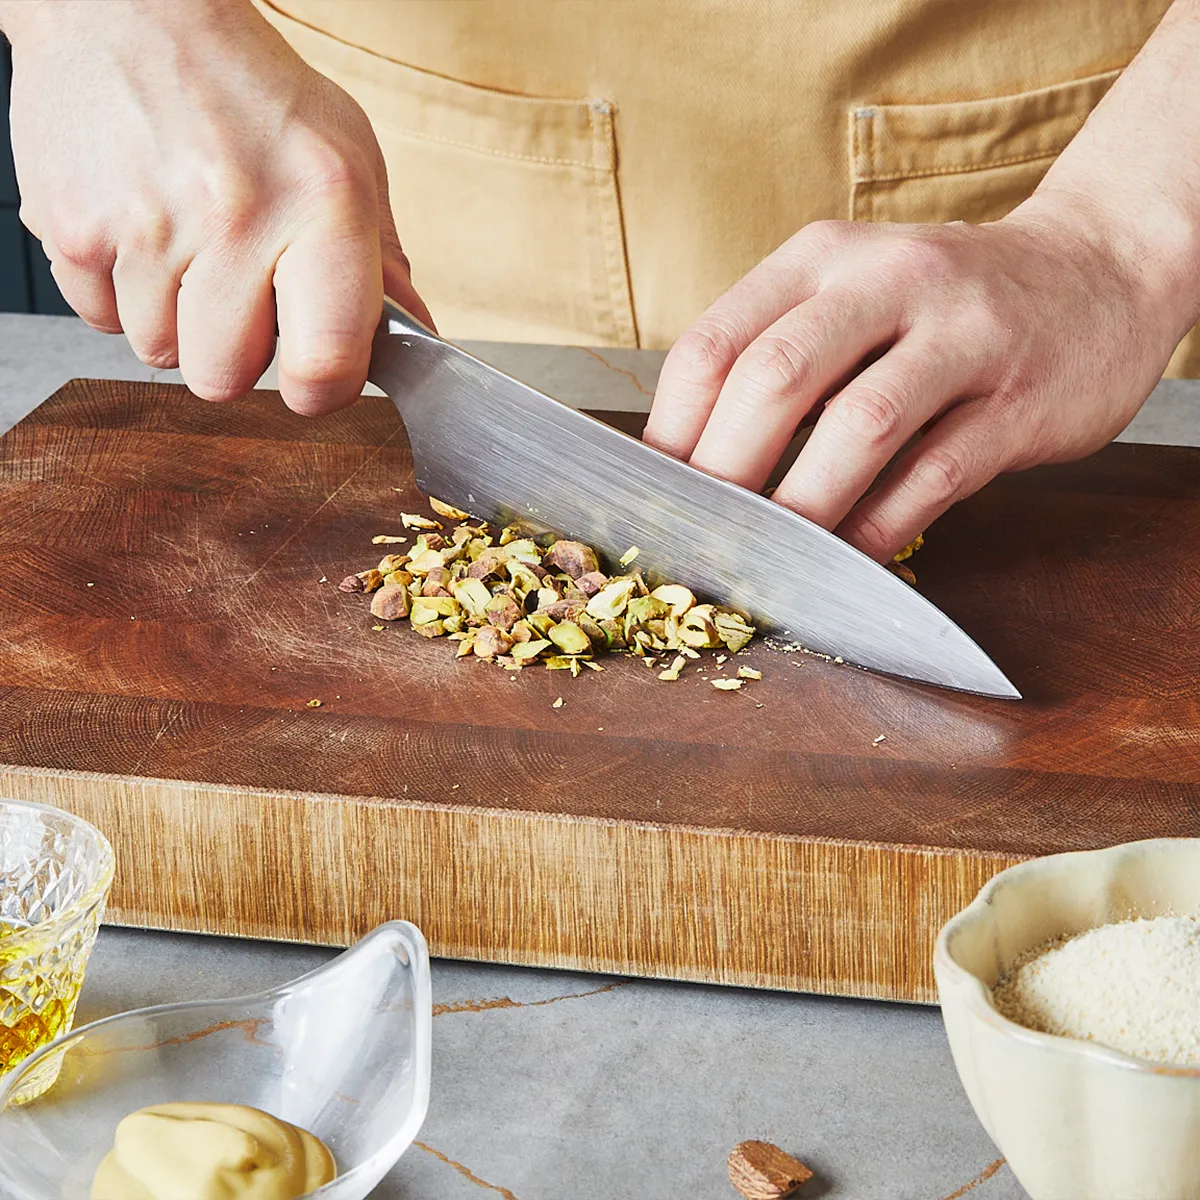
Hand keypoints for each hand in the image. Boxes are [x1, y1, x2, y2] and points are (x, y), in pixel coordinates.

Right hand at [3, 0, 430, 414]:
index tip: (315, 377)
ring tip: (189, 251)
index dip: (321, 390)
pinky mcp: (73, 228)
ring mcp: (145, 226)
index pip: (326, 362)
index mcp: (322, 207)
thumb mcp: (348, 160)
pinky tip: (143, 235)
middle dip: (234, 354)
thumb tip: (415, 339)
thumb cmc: (253, 93)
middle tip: (241, 295)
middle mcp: (234, 219)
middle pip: (224, 378)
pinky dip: (120, 294)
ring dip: (176, 322)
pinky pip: (98, 320)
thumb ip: (385, 259)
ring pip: (159, 354)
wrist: (130, 10)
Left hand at [644, 198, 1184, 561]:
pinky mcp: (1019, 400)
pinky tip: (849, 559)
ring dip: (801, 508)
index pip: (713, 344)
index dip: (671, 433)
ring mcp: (963, 336)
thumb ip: (778, 358)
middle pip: (774, 379)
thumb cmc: (941, 306)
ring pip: (859, 427)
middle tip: (702, 540)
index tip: (658, 496)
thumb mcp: (850, 294)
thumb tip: (691, 467)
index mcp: (821, 258)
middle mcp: (887, 281)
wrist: (1097, 270)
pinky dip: (881, 527)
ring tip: (769, 561)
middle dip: (723, 474)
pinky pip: (935, 475)